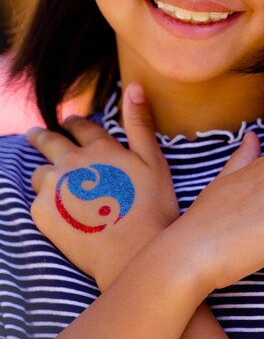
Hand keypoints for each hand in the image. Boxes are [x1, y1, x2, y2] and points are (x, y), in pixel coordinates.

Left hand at [29, 82, 178, 289]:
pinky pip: (36, 200)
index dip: (74, 123)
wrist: (133, 253)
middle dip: (42, 136)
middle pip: (49, 141)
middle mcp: (73, 161)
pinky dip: (45, 202)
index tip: (69, 122)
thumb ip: (140, 123)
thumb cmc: (152, 208)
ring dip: (45, 173)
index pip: (80, 126)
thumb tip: (134, 85)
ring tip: (51, 182)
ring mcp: (55, 186)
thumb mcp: (154, 161)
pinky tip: (57, 212)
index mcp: (100, 148)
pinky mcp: (42, 212)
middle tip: (35, 135)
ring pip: (41, 172)